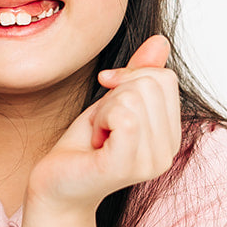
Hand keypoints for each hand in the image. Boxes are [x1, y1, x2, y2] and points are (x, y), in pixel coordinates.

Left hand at [28, 35, 181, 210]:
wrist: (55, 185)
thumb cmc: (83, 146)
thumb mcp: (113, 101)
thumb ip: (138, 73)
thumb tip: (160, 41)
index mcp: (171, 135)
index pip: (165, 78)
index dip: (129, 77)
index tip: (108, 102)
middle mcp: (169, 151)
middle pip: (151, 84)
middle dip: (115, 95)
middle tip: (101, 126)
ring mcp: (151, 162)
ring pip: (135, 97)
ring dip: (104, 110)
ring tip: (98, 137)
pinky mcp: (127, 166)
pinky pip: (124, 117)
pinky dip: (100, 120)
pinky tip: (95, 143)